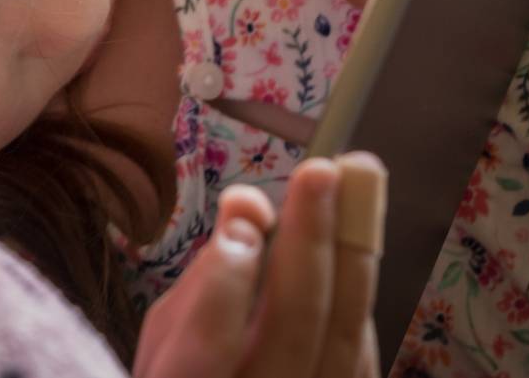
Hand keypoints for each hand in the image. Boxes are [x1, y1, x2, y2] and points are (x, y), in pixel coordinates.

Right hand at [133, 152, 386, 377]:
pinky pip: (360, 356)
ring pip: (342, 340)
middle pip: (292, 331)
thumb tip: (246, 203)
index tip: (246, 212)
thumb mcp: (168, 332)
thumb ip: (204, 274)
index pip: (205, 349)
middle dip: (309, 241)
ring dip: (352, 257)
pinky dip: (356, 296)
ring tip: (357, 186)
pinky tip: (352, 248)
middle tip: (321, 170)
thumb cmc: (187, 374)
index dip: (225, 281)